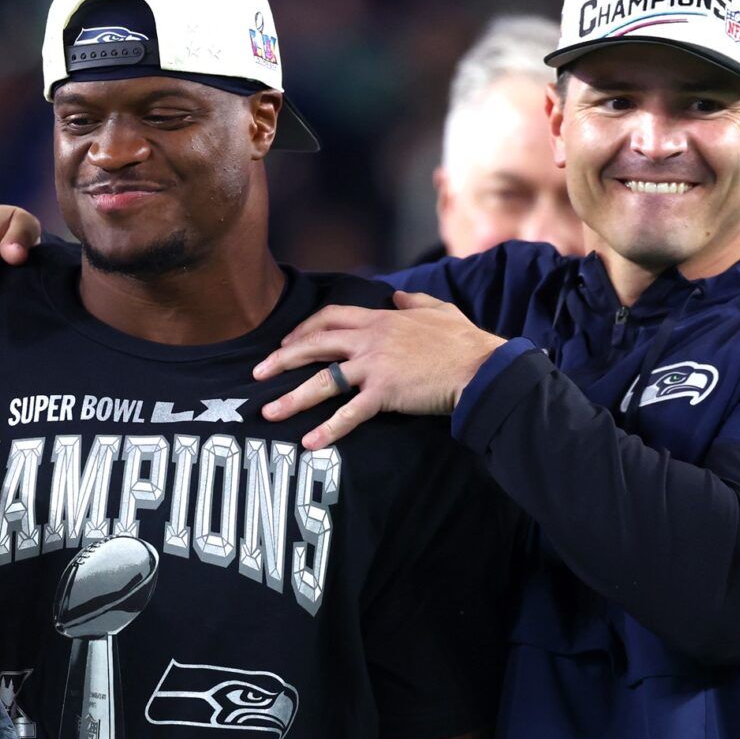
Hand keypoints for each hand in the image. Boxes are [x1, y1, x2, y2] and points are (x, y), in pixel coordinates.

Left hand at [252, 290, 504, 449]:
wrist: (481, 368)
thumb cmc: (464, 341)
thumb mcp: (439, 310)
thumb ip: (413, 302)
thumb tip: (398, 295)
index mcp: (381, 319)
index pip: (331, 317)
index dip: (305, 328)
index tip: (286, 340)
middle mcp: (371, 340)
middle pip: (315, 344)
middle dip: (282, 359)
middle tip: (258, 373)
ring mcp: (375, 366)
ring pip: (323, 381)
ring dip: (292, 398)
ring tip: (268, 413)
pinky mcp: (384, 393)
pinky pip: (349, 414)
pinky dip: (327, 429)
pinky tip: (309, 443)